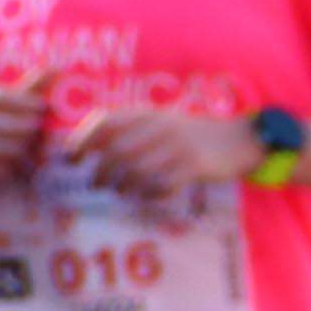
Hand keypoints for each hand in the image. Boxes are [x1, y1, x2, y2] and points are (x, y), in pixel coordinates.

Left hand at [62, 104, 258, 205]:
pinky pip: (163, 186)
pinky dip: (150, 194)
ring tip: (121, 191)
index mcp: (148, 114)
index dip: (83, 141)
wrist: (238, 139)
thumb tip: (90, 148)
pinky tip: (149, 195)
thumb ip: (131, 129)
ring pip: (137, 172)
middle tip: (98, 184)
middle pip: (117, 152)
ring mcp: (178, 148)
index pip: (105, 123)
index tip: (73, 159)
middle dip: (101, 172)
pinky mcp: (195, 167)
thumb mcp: (161, 121)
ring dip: (123, 186)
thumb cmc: (191, 135)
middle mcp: (160, 128)